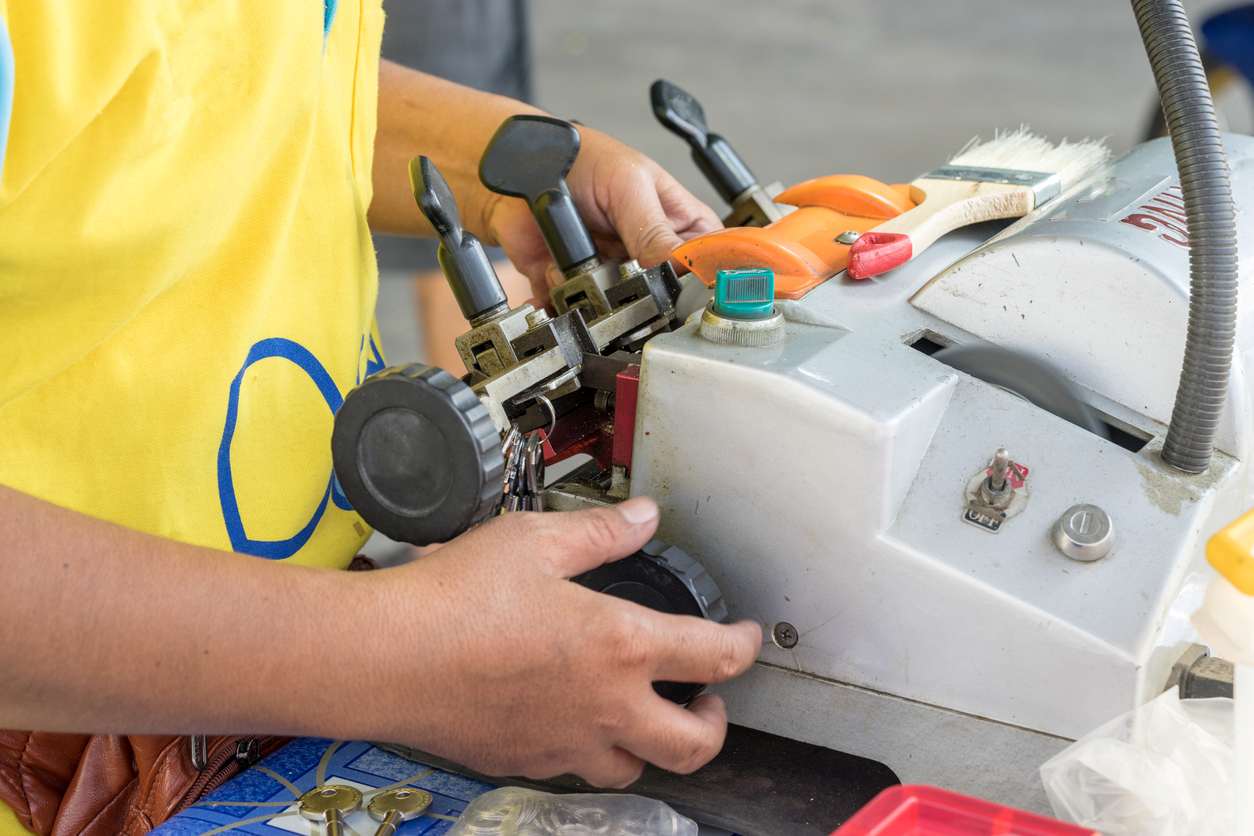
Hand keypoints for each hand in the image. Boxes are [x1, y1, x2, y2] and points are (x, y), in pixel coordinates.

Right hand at [356, 497, 761, 787]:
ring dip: (651, 745)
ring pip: (635, 770)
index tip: (746, 639)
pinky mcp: (524, 761)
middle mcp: (604, 707)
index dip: (743, 646)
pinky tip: (570, 718)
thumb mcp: (535, 541)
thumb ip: (601, 531)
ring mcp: (564, 743)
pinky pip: (574, 770)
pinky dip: (589, 750)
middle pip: (695, 745)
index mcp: (620, 646)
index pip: (713, 657)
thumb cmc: (455, 600)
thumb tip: (643, 517)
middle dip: (716, 725)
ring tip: (641, 715)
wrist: (385, 658)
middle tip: (707, 700)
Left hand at [484, 126, 721, 302]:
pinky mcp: (577, 288)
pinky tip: (554, 277)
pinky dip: (562, 304)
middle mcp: (649, 254)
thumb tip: (679, 268)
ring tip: (577, 263)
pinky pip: (578, 315)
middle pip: (665, 297)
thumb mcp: (627, 184)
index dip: (700, 280)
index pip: (708, 262)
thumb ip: (653, 230)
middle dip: (639, 292)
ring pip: (620, 311)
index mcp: (679, 224)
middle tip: (619, 270)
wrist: (516, 169)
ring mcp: (613, 274)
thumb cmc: (578, 158)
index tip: (682, 286)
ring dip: (595, 293)